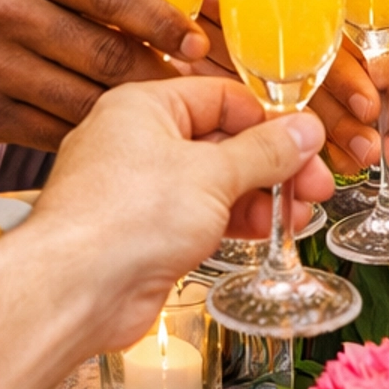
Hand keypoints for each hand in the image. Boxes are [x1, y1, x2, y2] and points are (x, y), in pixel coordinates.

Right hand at [0, 0, 210, 149]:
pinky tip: (117, 137)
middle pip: (105, 54)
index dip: (162, 20)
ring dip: (131, 114)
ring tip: (165, 118)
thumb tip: (179, 17)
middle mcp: (4, 11)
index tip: (196, 43)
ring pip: (86, 100)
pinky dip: (94, 137)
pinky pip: (58, 132)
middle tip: (192, 90)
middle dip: (157, 77)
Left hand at [35, 77, 333, 338]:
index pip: (221, 98)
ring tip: (297, 216)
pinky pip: (199, 218)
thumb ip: (265, 152)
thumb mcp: (213, 174)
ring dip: (259, 198)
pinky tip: (266, 233)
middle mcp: (136, 143)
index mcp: (144, 108)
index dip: (269, 121)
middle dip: (272, 166)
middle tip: (314, 186)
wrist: (75, 290)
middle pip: (221, 142)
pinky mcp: (143, 234)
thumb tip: (304, 129)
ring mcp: (138, 191)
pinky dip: (233, 223)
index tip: (307, 144)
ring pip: (213, 184)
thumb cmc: (126, 218)